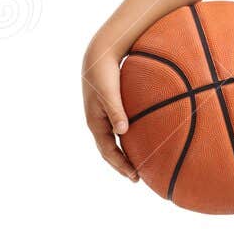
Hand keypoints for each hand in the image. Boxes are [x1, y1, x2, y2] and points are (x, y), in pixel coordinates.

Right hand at [82, 37, 138, 180]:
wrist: (98, 56)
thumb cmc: (104, 73)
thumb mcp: (109, 92)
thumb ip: (116, 111)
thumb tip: (122, 131)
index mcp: (95, 122)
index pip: (107, 151)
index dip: (120, 165)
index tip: (134, 176)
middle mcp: (97, 122)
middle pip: (109, 151)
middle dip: (121, 165)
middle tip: (137, 178)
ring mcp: (102, 117)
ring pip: (112, 142)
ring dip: (123, 155)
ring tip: (138, 165)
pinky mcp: (109, 110)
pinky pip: (118, 131)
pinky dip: (126, 141)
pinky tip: (138, 142)